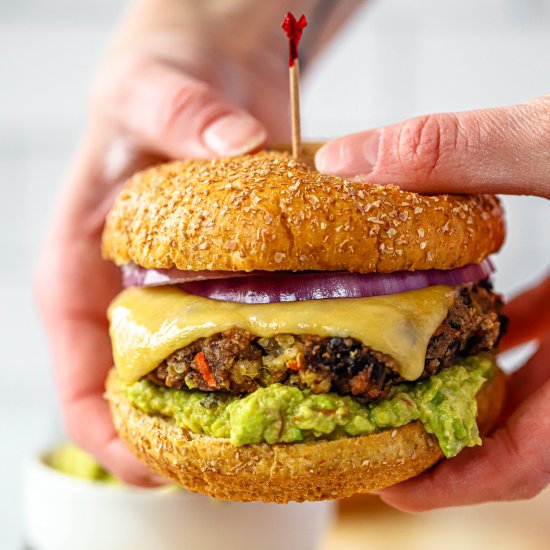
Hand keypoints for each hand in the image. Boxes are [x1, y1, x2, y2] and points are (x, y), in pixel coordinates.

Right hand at [35, 2, 286, 484]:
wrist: (204, 74)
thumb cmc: (155, 85)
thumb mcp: (151, 87)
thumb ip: (180, 114)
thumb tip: (234, 144)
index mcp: (85, 261)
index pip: (76, 363)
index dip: (102, 426)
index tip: (145, 467)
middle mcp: (134, 286)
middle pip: (140, 384)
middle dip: (173, 433)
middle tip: (221, 470)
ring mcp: (187, 287)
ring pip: (197, 366)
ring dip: (225, 407)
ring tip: (268, 441)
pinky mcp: (236, 276)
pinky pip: (249, 327)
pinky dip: (271, 354)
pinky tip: (308, 368)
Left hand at [315, 96, 549, 508]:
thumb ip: (457, 154)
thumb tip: (344, 160)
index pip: (530, 457)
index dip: (459, 483)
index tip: (392, 482)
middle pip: (521, 427)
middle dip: (449, 430)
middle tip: (378, 421)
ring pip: (531, 377)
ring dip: (467, 376)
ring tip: (401, 367)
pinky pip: (545, 330)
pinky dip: (498, 327)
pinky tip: (463, 306)